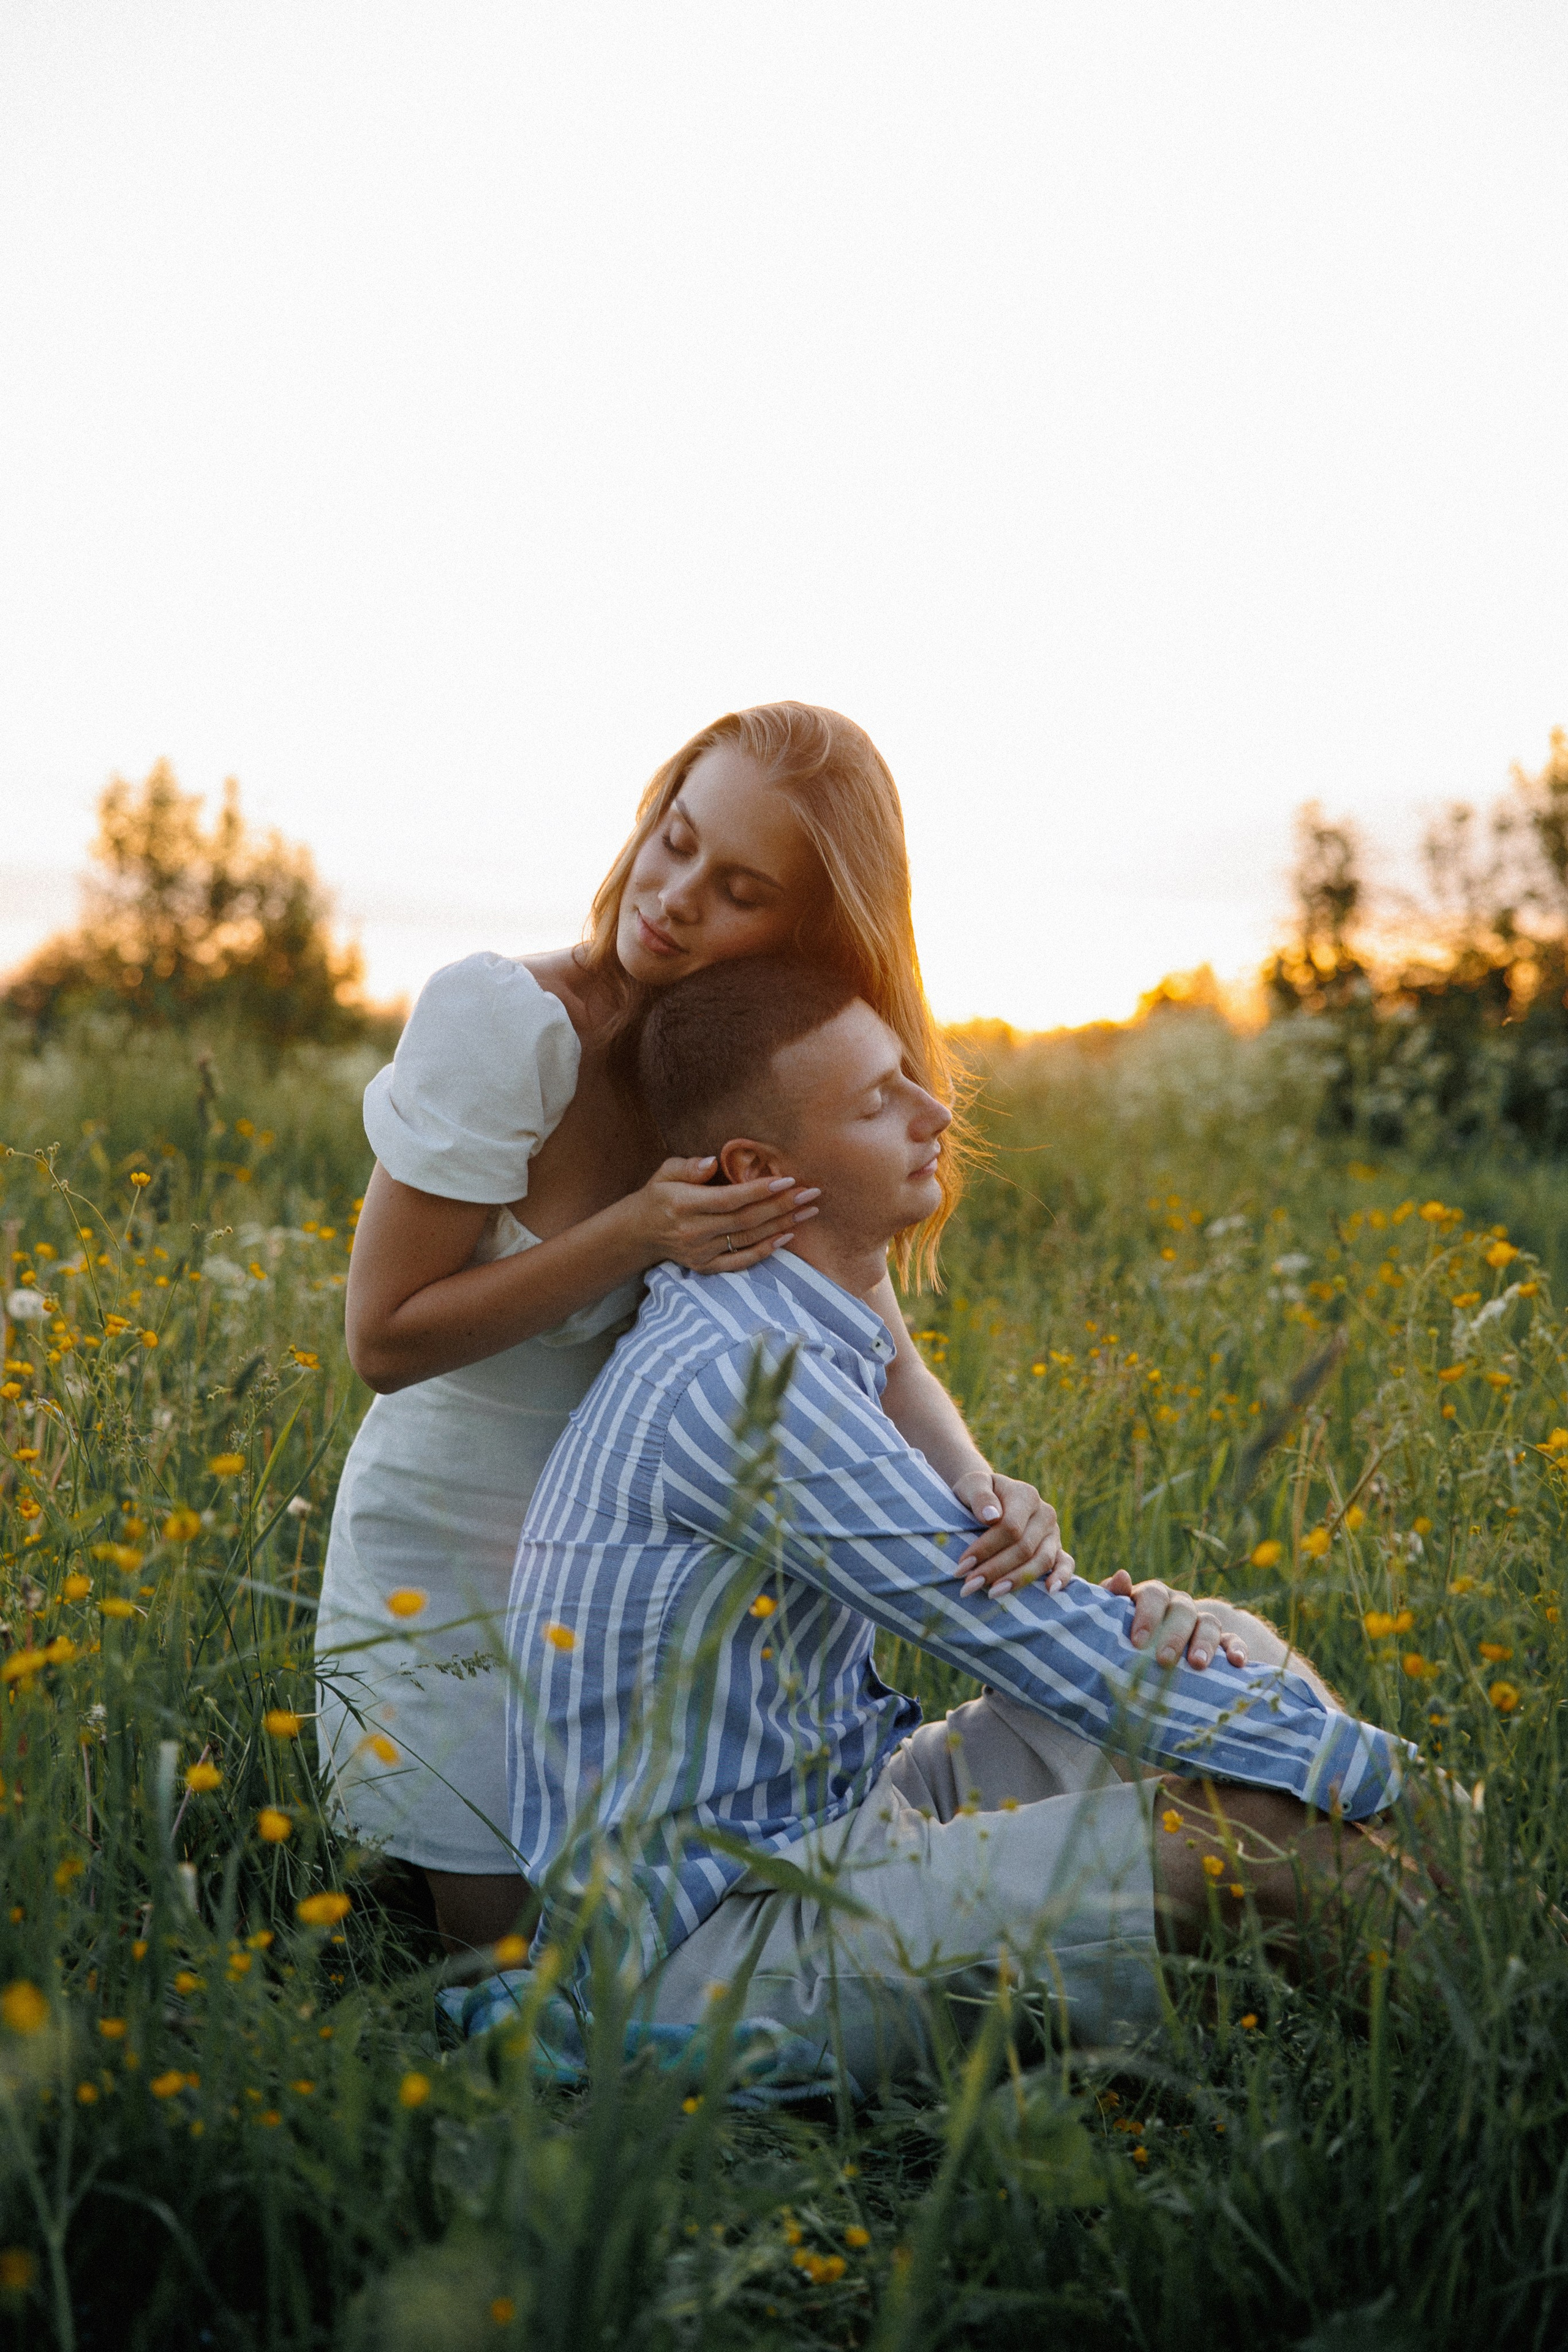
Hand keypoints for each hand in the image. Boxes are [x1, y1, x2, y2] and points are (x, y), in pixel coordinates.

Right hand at [630, 1157, 818, 1273]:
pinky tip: (787, 1237)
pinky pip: (741, 1261)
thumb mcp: (665, 1172)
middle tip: (810, 1194)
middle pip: (746, 1220)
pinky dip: (765, 1250)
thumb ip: (688, 1166)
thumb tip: (712, 1161)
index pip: (729, 1199)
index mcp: (683, 1204)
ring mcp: (700, 1252)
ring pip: (748, 1239)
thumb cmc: (659, 1196)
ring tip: (808, 1210)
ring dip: (781, 1225)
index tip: (788, 1180)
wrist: (639, 1233)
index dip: (759, 1191)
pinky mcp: (705, 1267)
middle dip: (782, 1206)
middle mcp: (693, 1231)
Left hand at [950, 1471, 1073, 1597]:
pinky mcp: (1058, 1548)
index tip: (962, 1565)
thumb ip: (980, 1495)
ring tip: (992, 1593)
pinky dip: (1061, 1577)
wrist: (990, 1498)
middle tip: (969, 1586)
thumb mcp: (972, 1484)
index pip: (1009, 1527)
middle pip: (1023, 1548)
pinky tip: (1049, 1591)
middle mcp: (1044, 1514)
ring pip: (1042, 1560)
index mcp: (1026, 1495)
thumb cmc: (978, 1494)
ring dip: (1017, 1580)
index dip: (986, 1548)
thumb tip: (991, 1517)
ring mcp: (1053, 1533)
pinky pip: (1066, 1564)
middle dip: (995, 1569)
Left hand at [1101, 1570, 1248, 1669]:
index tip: (1138, 1642)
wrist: (1163, 1644)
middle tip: (1164, 1660)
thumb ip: (1113, 1599)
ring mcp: (1203, 1622)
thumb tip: (1121, 1576)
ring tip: (1197, 1664)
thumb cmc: (1133, 1632)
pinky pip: (1234, 1640)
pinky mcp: (1224, 1640)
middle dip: (1174, 1635)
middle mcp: (1180, 1605)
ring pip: (1209, 1624)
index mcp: (1154, 1597)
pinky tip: (1237, 1663)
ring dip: (1204, 1643)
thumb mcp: (1119, 1617)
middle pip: (1182, 1610)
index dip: (1147, 1615)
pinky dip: (1237, 1649)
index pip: (1153, 1594)